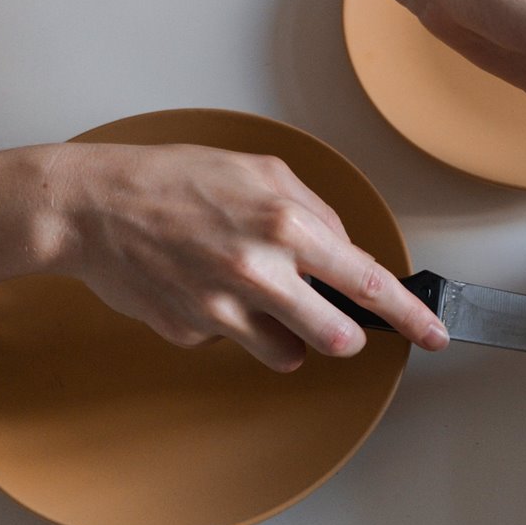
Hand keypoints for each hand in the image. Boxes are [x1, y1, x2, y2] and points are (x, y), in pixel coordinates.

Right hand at [44, 142, 447, 370]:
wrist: (91, 205)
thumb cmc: (176, 180)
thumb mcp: (262, 171)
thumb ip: (317, 212)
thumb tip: (348, 252)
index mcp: (287, 226)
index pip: (369, 283)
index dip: (410, 317)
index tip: (434, 335)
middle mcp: (261, 272)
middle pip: (336, 338)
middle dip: (342, 335)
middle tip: (331, 321)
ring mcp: (224, 310)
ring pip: (288, 353)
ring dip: (285, 332)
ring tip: (251, 292)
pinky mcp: (192, 332)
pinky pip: (233, 342)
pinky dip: (229, 323)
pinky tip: (203, 288)